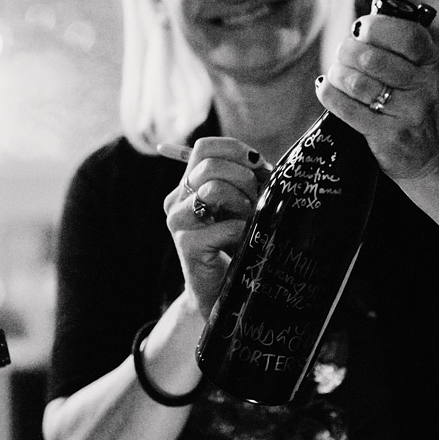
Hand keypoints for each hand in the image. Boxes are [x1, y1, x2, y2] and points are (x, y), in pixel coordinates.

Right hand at [163, 136, 267, 311]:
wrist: (223, 291)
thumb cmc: (238, 242)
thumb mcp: (245, 203)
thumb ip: (250, 180)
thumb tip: (261, 164)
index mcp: (189, 184)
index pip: (205, 148)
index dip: (235, 151)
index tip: (258, 166)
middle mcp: (177, 199)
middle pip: (210, 165)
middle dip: (244, 179)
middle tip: (255, 200)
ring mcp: (178, 221)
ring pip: (213, 190)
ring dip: (243, 204)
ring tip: (249, 221)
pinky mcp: (185, 244)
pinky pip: (223, 226)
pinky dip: (243, 230)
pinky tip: (244, 240)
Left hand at [317, 0, 438, 179]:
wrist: (430, 154)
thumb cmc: (415, 98)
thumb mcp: (417, 62)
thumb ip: (400, 24)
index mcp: (430, 61)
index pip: (407, 34)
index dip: (377, 27)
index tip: (361, 28)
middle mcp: (424, 87)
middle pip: (372, 58)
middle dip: (347, 51)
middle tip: (344, 54)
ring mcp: (409, 114)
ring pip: (358, 84)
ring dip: (338, 73)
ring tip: (337, 72)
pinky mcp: (389, 136)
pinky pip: (348, 110)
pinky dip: (330, 94)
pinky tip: (327, 88)